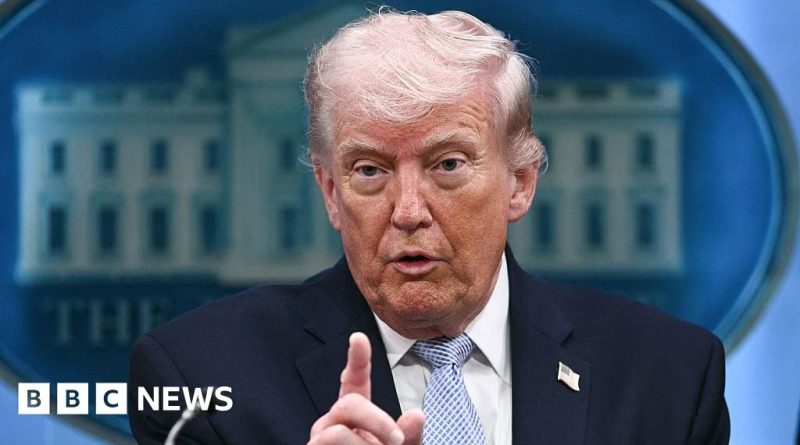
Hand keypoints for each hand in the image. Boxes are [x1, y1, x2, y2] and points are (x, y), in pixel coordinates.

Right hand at [308, 332, 424, 444]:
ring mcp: (319, 439)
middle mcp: (332, 422)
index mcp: (354, 415)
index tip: (359, 338)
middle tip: (397, 440)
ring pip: (338, 431)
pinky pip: (327, 444)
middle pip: (349, 403)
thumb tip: (418, 414)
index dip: (357, 360)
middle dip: (377, 419)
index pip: (354, 381)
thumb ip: (410, 435)